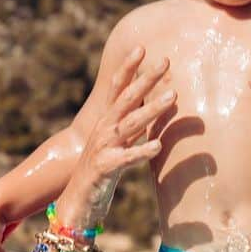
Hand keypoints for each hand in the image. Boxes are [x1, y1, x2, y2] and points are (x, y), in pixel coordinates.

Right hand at [57, 48, 174, 226]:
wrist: (77, 203)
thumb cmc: (101, 173)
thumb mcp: (118, 146)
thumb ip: (132, 130)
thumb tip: (153, 114)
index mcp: (106, 122)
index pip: (117, 88)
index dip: (128, 67)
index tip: (143, 47)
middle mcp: (103, 130)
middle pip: (126, 99)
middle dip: (146, 79)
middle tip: (165, 61)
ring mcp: (103, 148)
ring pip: (130, 124)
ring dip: (152, 109)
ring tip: (174, 96)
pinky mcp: (105, 169)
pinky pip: (125, 159)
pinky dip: (140, 152)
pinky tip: (157, 146)